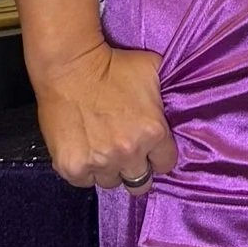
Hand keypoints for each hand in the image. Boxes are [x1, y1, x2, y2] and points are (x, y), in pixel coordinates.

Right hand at [32, 41, 175, 189]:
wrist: (69, 66)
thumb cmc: (113, 64)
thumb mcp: (152, 70)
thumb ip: (167, 92)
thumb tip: (178, 96)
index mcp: (153, 133)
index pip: (166, 164)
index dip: (158, 157)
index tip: (151, 151)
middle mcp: (128, 153)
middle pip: (140, 182)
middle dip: (136, 169)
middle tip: (126, 154)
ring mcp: (99, 162)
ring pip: (111, 182)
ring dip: (109, 170)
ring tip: (102, 151)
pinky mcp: (71, 166)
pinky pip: (84, 181)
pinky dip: (84, 170)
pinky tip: (84, 153)